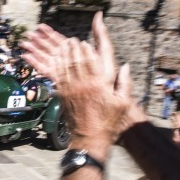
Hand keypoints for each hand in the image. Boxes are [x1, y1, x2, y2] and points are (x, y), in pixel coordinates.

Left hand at [22, 12, 144, 152]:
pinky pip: (57, 77)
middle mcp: (83, 85)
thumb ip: (125, 83)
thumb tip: (126, 66)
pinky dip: (55, 67)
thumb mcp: (122, 103)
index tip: (84, 42)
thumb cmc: (108, 122)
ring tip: (62, 45)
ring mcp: (71, 90)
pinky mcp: (62, 96)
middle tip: (71, 40)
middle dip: (72, 48)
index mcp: (98, 84)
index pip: (91, 60)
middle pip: (76, 60)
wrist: (90, 139)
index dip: (86, 49)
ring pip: (64, 67)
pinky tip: (54, 60)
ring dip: (62, 54)